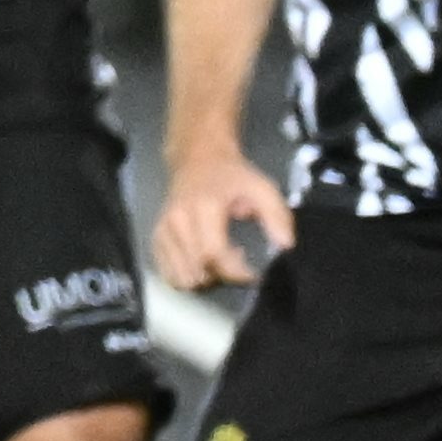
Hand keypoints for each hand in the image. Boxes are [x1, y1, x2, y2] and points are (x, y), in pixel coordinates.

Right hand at [149, 146, 289, 293]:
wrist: (198, 161)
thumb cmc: (233, 178)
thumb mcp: (262, 188)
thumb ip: (277, 216)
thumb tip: (284, 246)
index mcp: (203, 207)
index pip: (214, 254)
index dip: (235, 272)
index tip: (252, 273)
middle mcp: (177, 220)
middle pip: (198, 269)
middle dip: (222, 276)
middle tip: (237, 263)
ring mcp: (163, 230)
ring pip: (181, 276)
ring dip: (205, 279)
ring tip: (219, 263)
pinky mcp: (156, 238)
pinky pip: (168, 274)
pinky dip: (187, 277)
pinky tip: (202, 264)